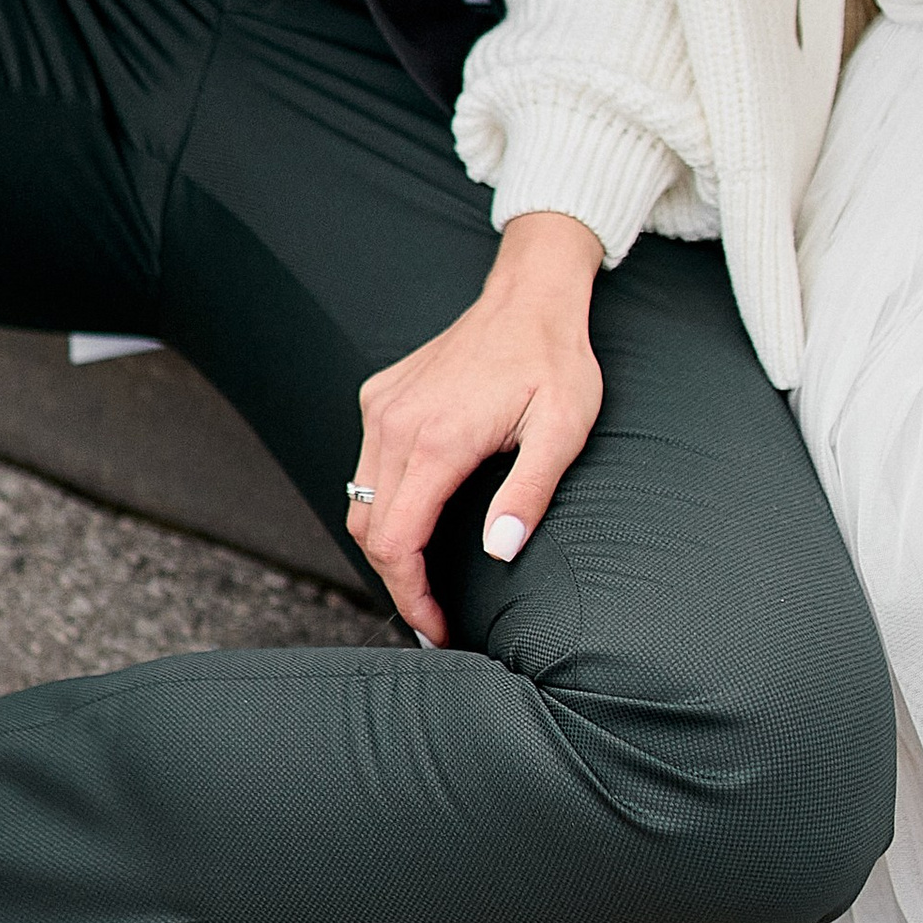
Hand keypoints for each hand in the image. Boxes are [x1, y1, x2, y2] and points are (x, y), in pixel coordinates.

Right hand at [348, 211, 604, 643]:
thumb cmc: (554, 360)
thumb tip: (498, 552)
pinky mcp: (381, 396)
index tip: (438, 628)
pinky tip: (419, 517)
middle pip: (370, 531)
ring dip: (388, 545)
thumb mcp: (562, 429)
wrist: (531, 295)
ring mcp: (382, 407)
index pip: (396, 544)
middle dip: (399, 582)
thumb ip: (528, 493)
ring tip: (427, 577)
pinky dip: (383, 503)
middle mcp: (396, 423)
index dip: (412, 597)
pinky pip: (365, 465)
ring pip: (360, 501)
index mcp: (436, 440)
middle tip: (438, 615)